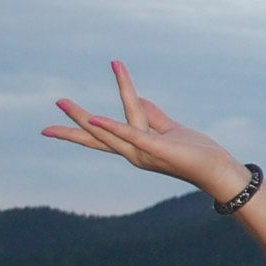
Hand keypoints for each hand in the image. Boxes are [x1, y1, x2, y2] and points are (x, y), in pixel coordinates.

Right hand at [41, 61, 251, 197]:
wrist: (217, 169)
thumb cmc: (195, 151)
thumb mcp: (169, 129)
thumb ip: (152, 114)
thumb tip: (137, 96)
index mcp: (135, 147)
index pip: (101, 137)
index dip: (78, 128)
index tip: (48, 128)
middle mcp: (134, 152)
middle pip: (96, 136)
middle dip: (73, 123)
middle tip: (54, 103)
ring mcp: (143, 152)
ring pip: (109, 132)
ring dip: (85, 117)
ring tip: (63, 102)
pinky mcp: (157, 148)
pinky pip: (133, 135)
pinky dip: (114, 127)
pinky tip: (96, 118)